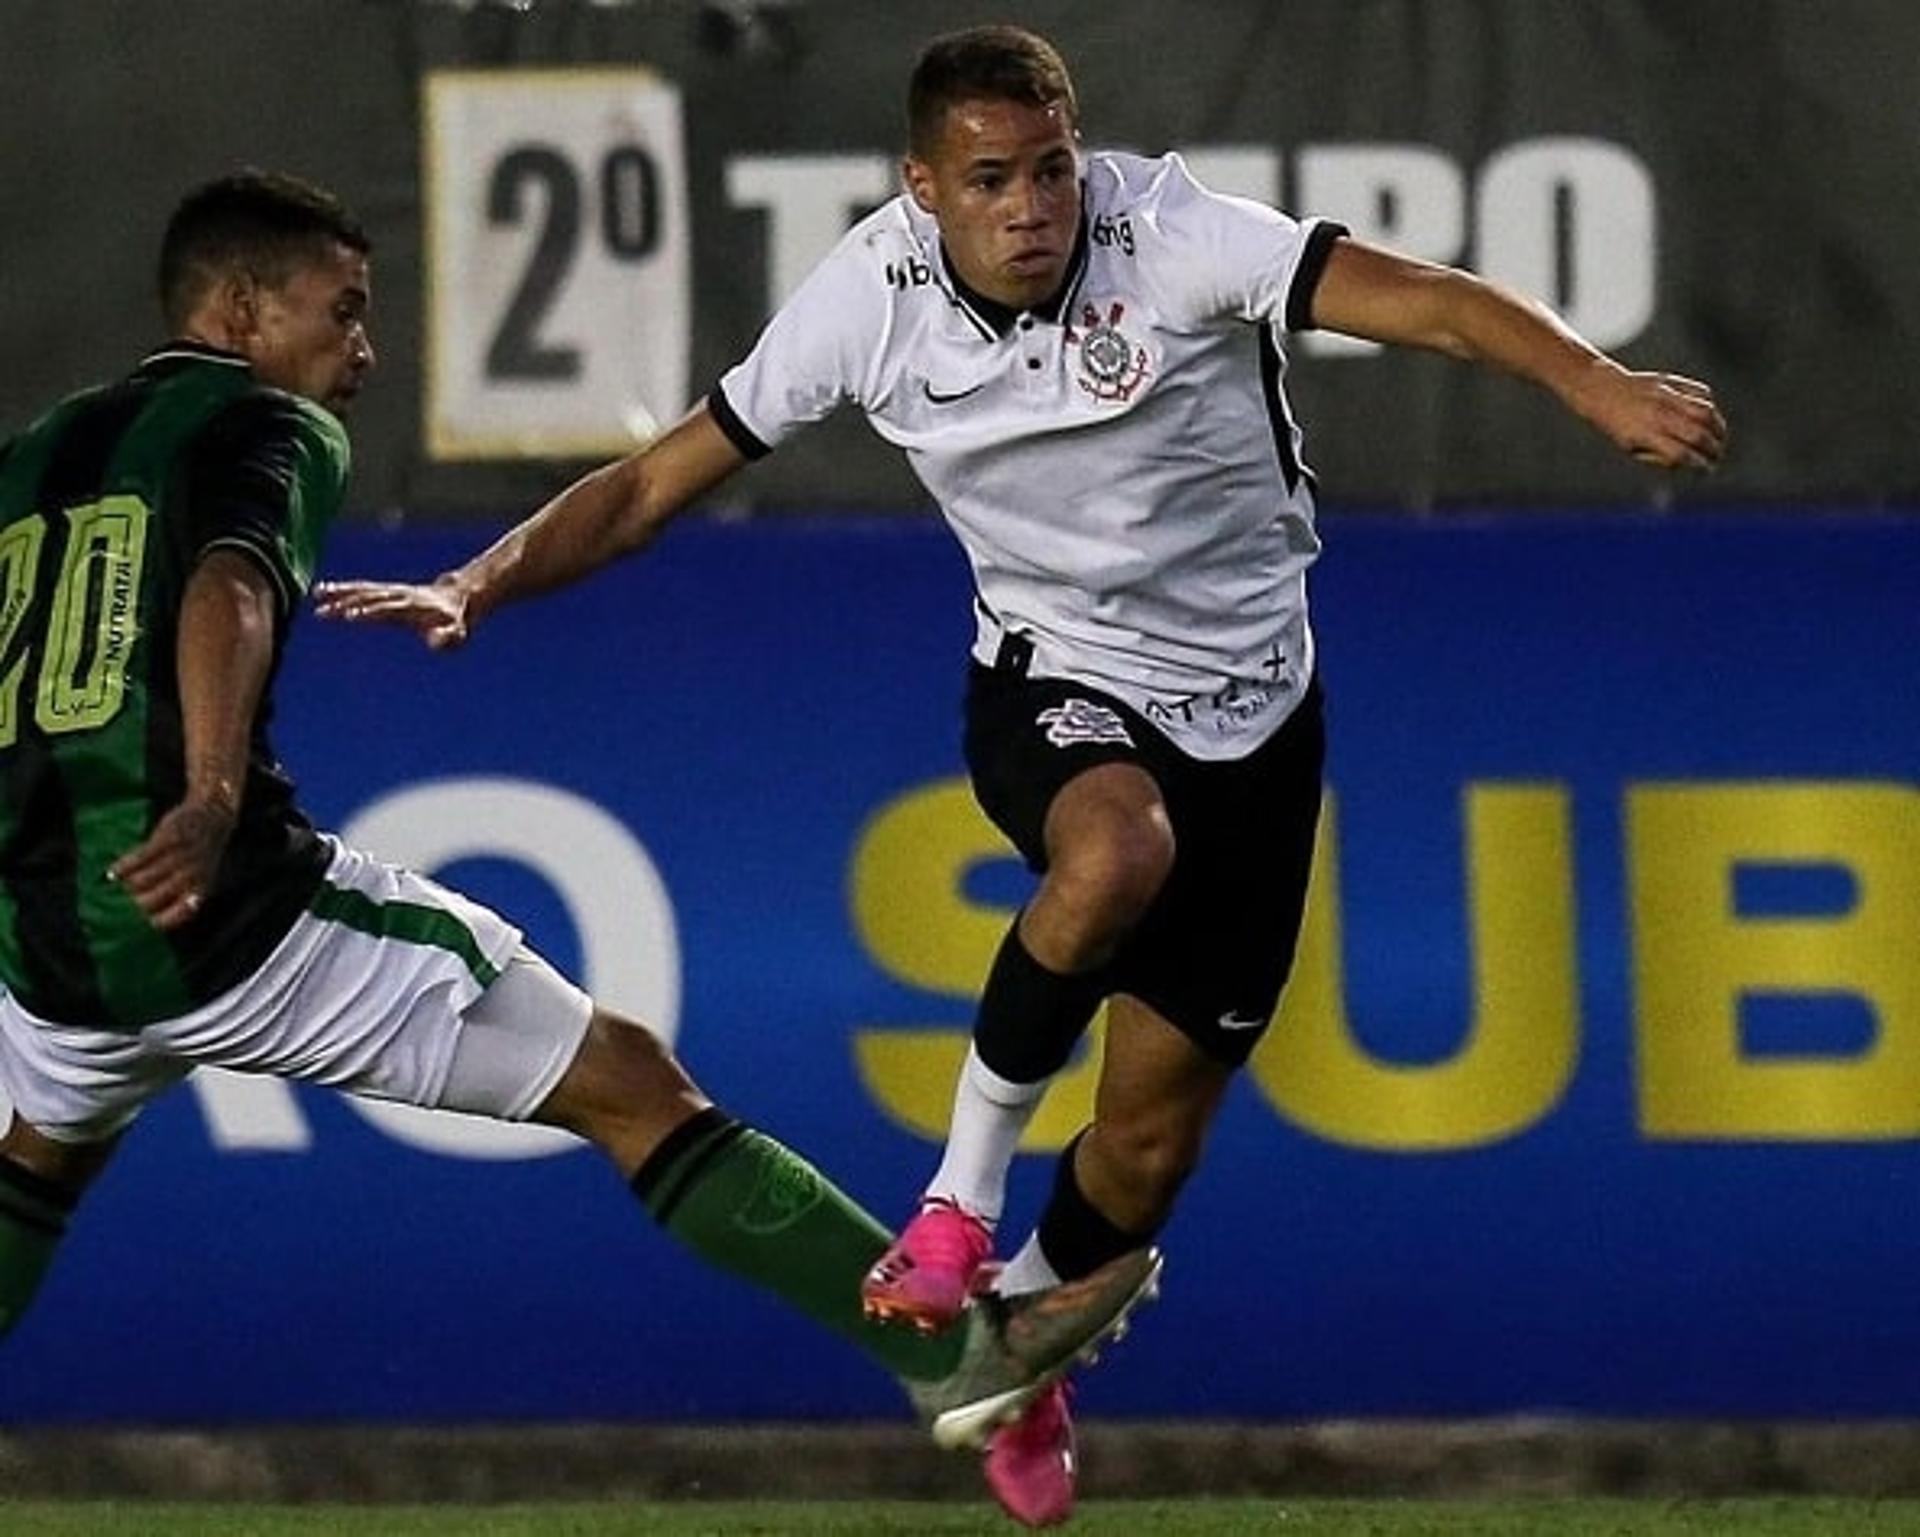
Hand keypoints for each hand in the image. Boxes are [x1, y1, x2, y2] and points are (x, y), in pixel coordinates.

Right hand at [108, 795, 237, 930]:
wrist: (214, 817)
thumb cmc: (201, 855)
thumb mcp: (201, 881)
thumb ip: (182, 899)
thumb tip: (149, 920)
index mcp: (199, 892)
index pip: (167, 919)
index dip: (149, 920)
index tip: (141, 917)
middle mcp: (190, 877)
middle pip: (146, 902)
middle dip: (133, 901)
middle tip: (128, 895)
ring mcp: (179, 858)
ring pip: (138, 882)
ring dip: (127, 883)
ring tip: (126, 880)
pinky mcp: (168, 839)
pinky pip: (137, 859)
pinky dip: (122, 867)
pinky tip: (112, 872)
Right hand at [312, 574, 472, 650]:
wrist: (457, 598)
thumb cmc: (455, 622)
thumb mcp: (457, 633)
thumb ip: (447, 638)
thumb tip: (437, 641)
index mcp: (413, 607)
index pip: (388, 609)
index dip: (371, 611)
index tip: (351, 616)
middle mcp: (400, 595)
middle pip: (370, 597)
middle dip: (348, 603)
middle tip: (325, 611)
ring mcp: (392, 591)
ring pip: (363, 589)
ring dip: (340, 592)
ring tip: (317, 595)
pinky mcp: (386, 590)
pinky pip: (362, 588)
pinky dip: (343, 588)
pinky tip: (322, 590)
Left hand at [1581, 367, 1728, 470]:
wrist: (1602, 390)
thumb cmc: (1617, 425)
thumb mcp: (1630, 448)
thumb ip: (1658, 458)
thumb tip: (1688, 463)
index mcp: (1645, 434)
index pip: (1681, 454)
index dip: (1698, 465)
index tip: (1706, 470)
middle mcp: (1659, 414)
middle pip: (1698, 434)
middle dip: (1713, 449)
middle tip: (1716, 456)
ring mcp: (1668, 395)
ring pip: (1706, 411)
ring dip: (1719, 428)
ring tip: (1719, 437)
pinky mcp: (1673, 381)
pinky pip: (1702, 393)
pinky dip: (1710, 406)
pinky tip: (1708, 417)